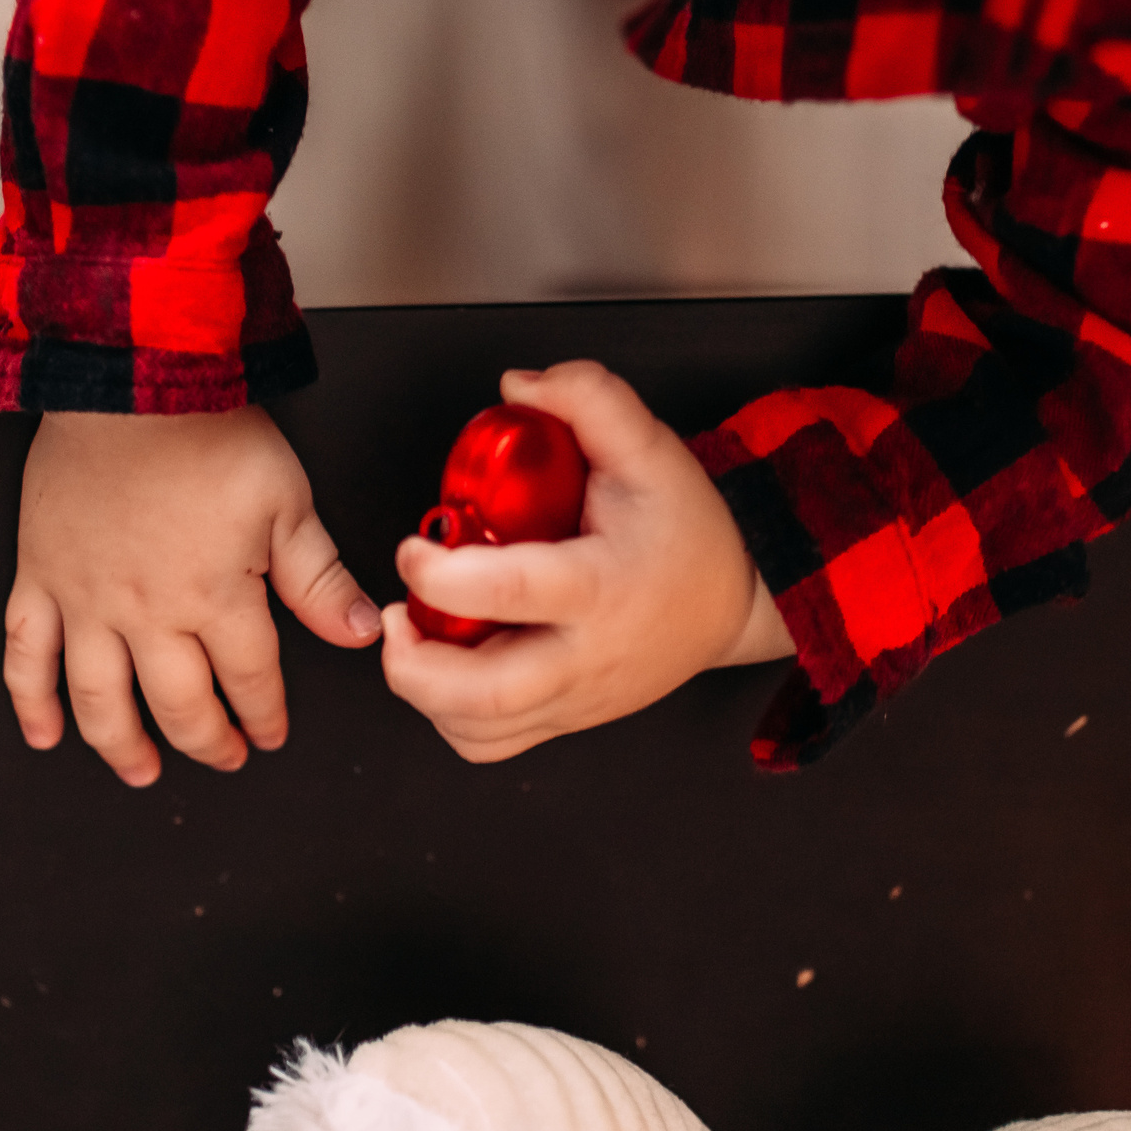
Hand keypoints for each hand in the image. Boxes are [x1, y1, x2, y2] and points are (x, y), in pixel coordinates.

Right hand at [4, 406, 378, 785]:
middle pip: (178, 704)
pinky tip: (43, 733)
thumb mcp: (287, 503)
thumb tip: (361, 633)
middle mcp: (147, 612)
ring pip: (99, 697)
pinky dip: (31, 700)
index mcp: (215, 597)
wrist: (130, 380)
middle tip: (224, 755)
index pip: (249, 681)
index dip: (264, 715)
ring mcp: (86, 599)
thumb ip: (320, 580)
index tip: (272, 732)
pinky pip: (26, 653)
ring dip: (122, 745)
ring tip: (142, 770)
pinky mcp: (41, 576)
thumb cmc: (208, 432)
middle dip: (207, 740)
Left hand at [380, 362, 795, 762]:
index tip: (415, 548)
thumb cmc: (690, 534)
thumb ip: (589, 400)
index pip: (510, 593)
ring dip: (426, 695)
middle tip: (396, 616)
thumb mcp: (651, 449)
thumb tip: (518, 387)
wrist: (734, 602)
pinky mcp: (565, 718)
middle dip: (415, 667)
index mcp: (602, 588)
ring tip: (415, 638)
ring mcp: (575, 699)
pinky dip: (451, 717)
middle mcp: (586, 657)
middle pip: (485, 697)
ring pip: (480, 733)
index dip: (442, 575)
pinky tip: (446, 667)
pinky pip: (491, 744)